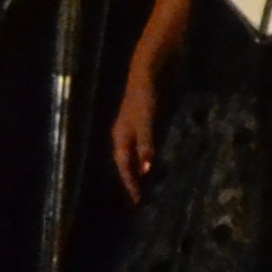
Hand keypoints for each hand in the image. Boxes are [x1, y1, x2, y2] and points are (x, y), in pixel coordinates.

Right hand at [110, 65, 168, 202]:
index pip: (124, 166)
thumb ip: (146, 144)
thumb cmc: (145, 96)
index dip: (130, 183)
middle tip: (139, 198)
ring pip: (132, 155)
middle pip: (126, 163)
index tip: (136, 201)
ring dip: (137, 170)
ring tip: (143, 185)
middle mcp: (123, 134)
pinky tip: (151, 160)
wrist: (148, 70)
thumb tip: (145, 170)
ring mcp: (132, 128)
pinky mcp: (144, 120)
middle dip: (131, 180)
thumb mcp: (145, 120)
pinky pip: (141, 145)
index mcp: (120, 137)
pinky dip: (144, 156)